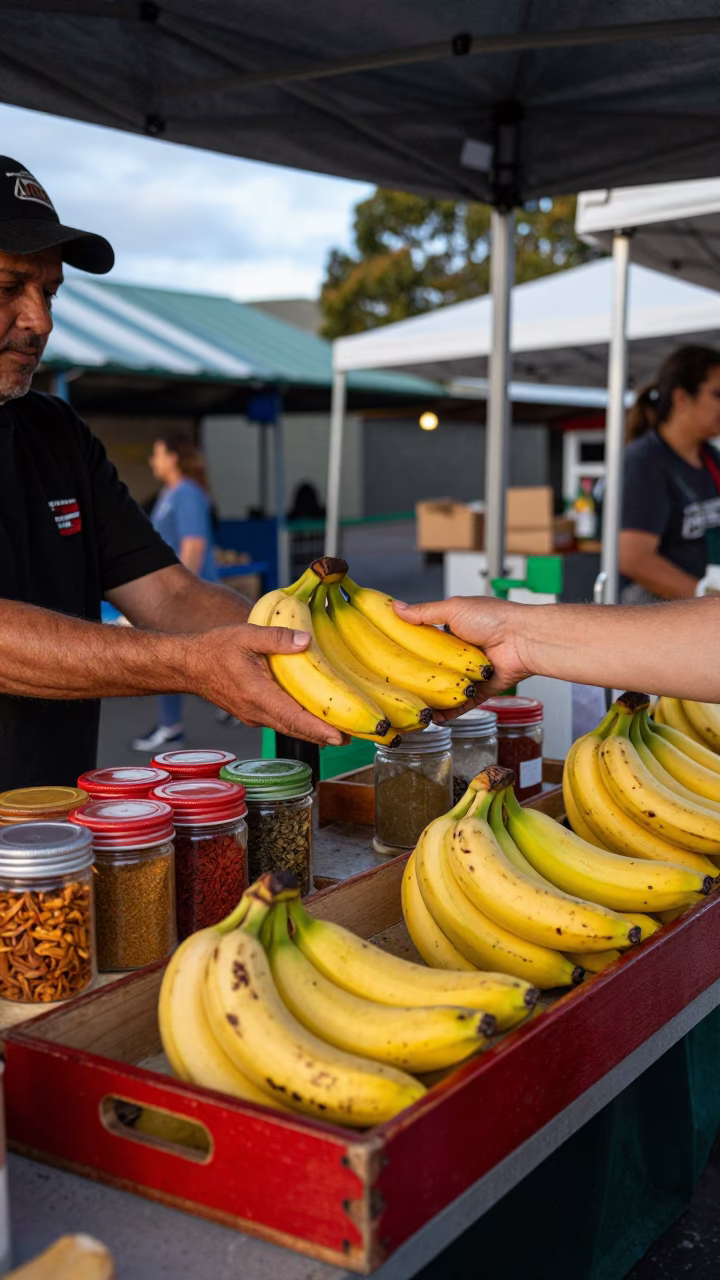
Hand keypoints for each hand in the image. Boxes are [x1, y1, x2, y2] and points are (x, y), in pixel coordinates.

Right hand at [185, 623, 348, 745]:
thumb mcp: (245, 635)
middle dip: (325, 736)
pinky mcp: (254, 713)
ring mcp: (255, 716)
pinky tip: (315, 719)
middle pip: (297, 729)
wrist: (188, 666)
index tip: (339, 737)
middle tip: (353, 737)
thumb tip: (306, 640)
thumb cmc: (214, 649)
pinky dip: (301, 724)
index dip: (317, 729)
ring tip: (342, 732)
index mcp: (257, 694)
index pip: (293, 718)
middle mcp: (257, 711)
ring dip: (315, 732)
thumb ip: (277, 637)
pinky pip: (282, 721)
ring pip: (290, 728)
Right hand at [394, 596, 533, 717]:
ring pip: (446, 690)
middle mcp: (461, 653)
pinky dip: (449, 713)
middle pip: (433, 669)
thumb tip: (397, 607)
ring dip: (430, 698)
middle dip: (417, 678)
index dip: (408, 650)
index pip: (425, 642)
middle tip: (395, 687)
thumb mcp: (453, 609)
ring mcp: (470, 673)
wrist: (523, 639)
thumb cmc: (493, 618)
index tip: (389, 659)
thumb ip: (424, 612)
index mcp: (454, 631)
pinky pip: (463, 705)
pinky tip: (433, 719)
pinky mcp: (481, 690)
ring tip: (410, 707)